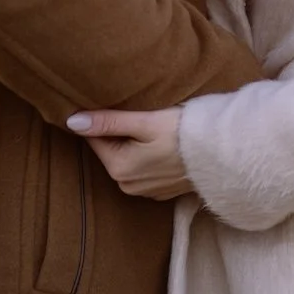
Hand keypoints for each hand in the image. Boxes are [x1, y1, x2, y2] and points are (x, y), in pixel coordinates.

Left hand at [67, 107, 189, 199]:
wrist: (221, 155)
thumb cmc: (183, 134)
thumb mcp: (144, 122)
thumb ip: (108, 121)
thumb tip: (72, 120)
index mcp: (118, 168)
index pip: (96, 138)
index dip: (102, 118)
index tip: (114, 102)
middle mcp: (127, 185)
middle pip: (112, 149)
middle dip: (119, 131)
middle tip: (139, 111)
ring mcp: (145, 191)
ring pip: (128, 159)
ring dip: (134, 143)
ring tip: (152, 125)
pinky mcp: (162, 190)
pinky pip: (144, 169)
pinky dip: (148, 155)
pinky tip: (163, 143)